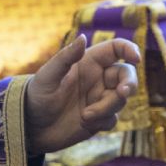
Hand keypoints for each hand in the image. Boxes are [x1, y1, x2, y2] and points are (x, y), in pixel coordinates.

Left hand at [24, 36, 139, 154]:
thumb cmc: (36, 97)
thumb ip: (65, 57)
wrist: (30, 127)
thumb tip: (83, 37)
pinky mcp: (100, 118)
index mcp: (88, 62)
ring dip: (108, 107)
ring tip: (85, 115)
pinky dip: (103, 120)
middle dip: (129, 83)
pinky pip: (113, 118)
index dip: (129, 49)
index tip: (135, 58)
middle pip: (126, 74)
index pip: (116, 49)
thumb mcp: (47, 77)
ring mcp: (100, 98)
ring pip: (121, 99)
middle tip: (122, 92)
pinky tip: (85, 123)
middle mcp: (98, 78)